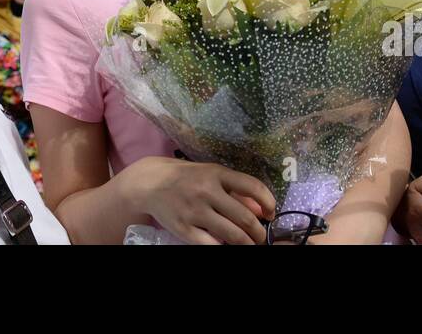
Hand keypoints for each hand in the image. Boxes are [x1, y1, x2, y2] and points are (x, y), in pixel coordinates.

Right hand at [123, 157, 274, 244]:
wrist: (150, 183)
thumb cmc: (187, 178)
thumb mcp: (211, 175)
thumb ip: (236, 190)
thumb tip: (261, 209)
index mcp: (216, 173)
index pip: (252, 186)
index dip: (268, 202)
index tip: (271, 213)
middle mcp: (207, 191)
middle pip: (244, 217)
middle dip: (258, 232)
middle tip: (261, 237)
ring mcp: (194, 211)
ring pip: (231, 234)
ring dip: (246, 244)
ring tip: (249, 245)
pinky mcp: (184, 229)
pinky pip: (211, 244)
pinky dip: (222, 247)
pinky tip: (225, 244)